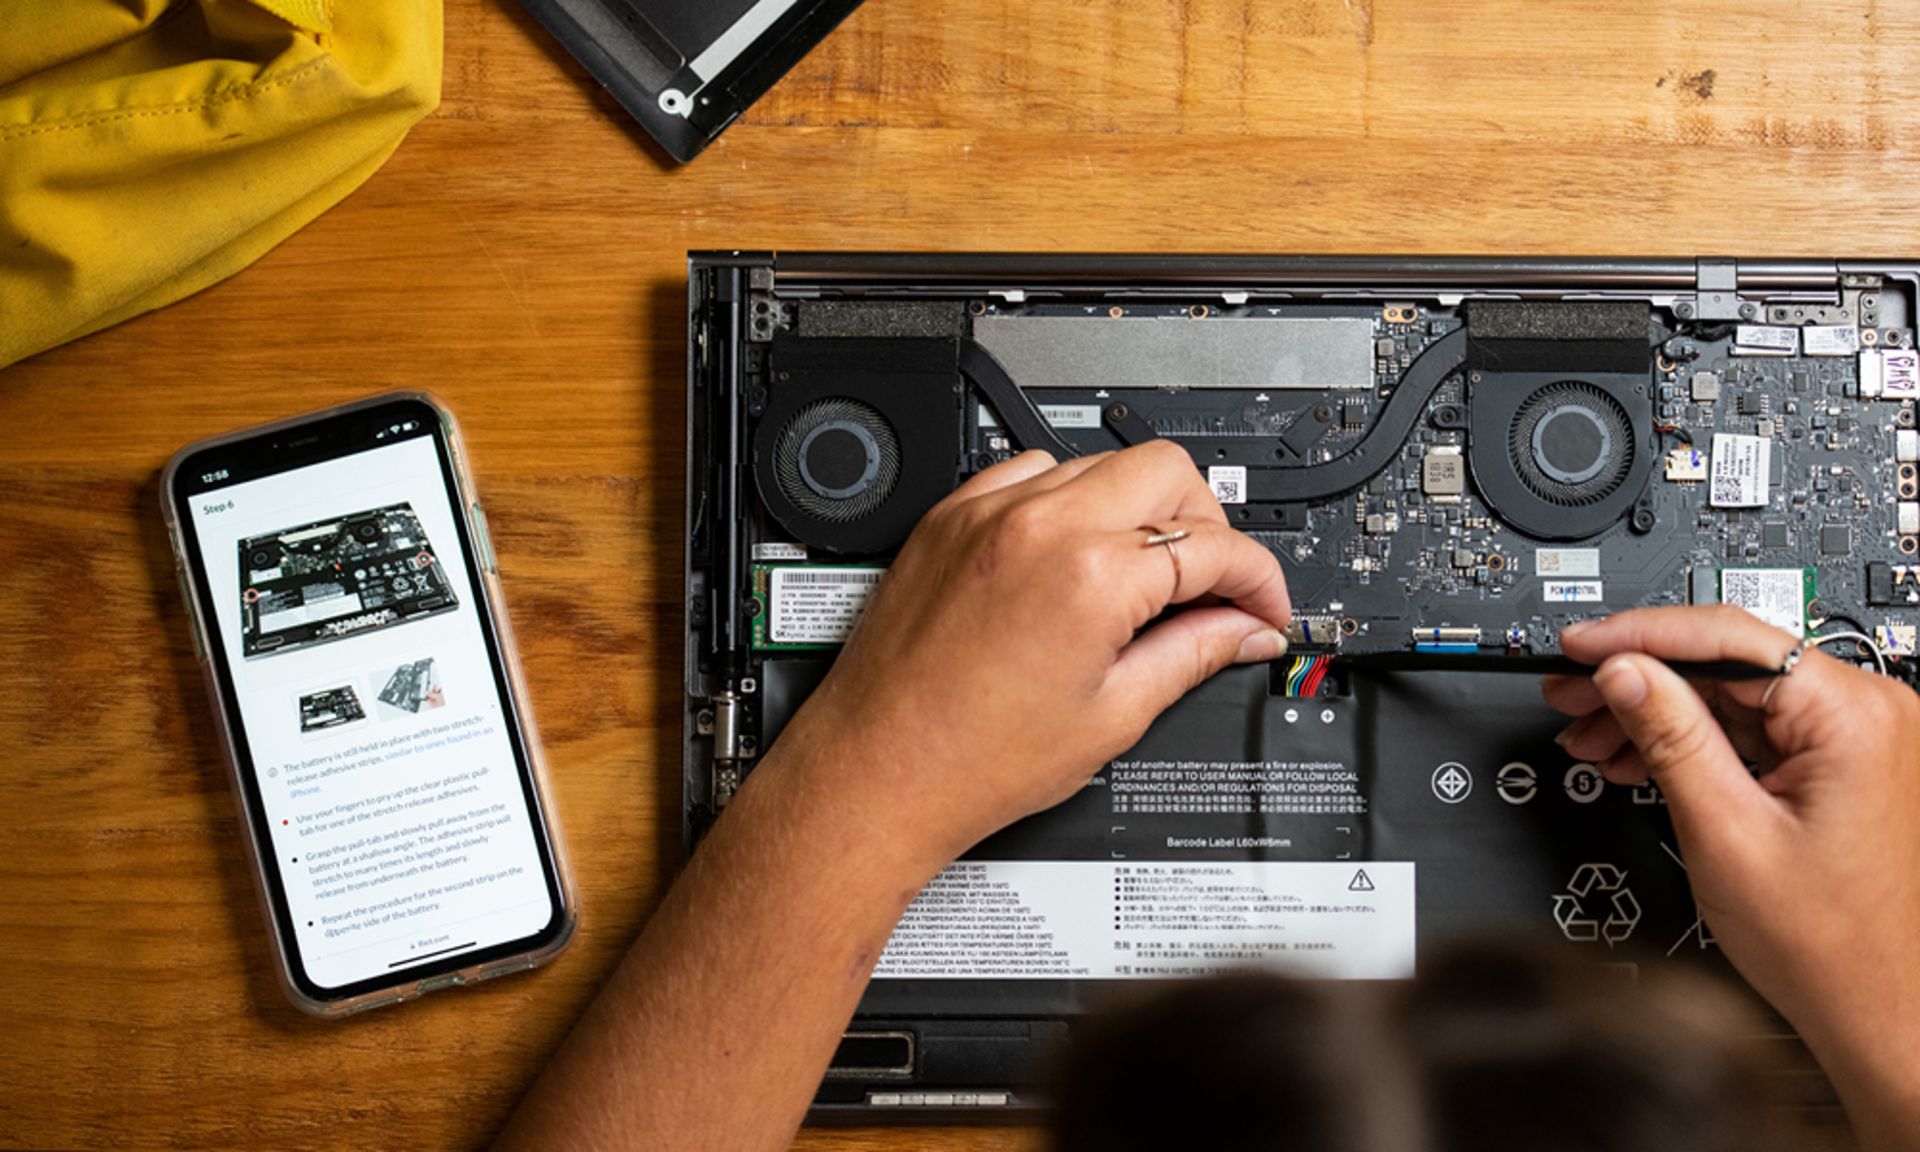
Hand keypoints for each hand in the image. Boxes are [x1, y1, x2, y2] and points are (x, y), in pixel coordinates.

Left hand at [771, 442, 1291, 865]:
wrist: (877, 772)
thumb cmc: (971, 761)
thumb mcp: (1112, 715)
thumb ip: (1193, 654)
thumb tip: (1244, 630)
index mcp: (1090, 576)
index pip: (1213, 546)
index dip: (1257, 580)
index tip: (1260, 608)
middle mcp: (1038, 526)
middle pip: (1167, 471)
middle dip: (1207, 525)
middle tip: (1212, 586)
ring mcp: (987, 514)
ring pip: (1099, 461)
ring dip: (1136, 508)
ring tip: (1141, 576)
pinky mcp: (949, 518)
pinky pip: (1029, 473)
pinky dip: (1066, 502)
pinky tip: (1072, 555)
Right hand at [1544, 606, 1919, 1148]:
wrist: (1873, 1008)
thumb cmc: (1827, 944)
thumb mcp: (1723, 830)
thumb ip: (1670, 737)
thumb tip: (1624, 671)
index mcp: (1854, 717)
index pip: (1727, 638)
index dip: (1638, 637)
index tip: (1579, 646)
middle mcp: (1867, 715)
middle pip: (1725, 663)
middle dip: (1637, 678)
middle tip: (1568, 692)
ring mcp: (1854, 739)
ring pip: (1729, 696)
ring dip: (1653, 712)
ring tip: (1591, 734)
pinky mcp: (1837, 763)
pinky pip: (1749, 729)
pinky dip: (1688, 739)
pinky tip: (1635, 755)